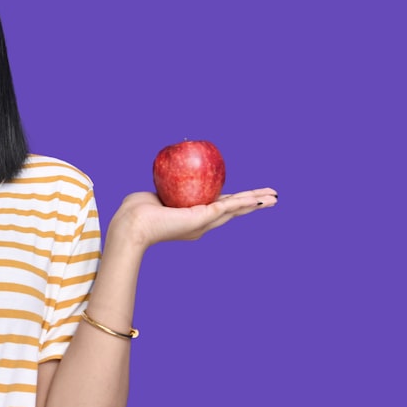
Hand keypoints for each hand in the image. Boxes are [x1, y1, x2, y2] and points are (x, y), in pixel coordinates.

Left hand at [107, 188, 277, 249]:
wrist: (132, 224)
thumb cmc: (136, 210)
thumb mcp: (154, 197)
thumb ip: (163, 191)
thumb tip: (162, 182)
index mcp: (192, 218)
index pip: (218, 206)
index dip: (234, 201)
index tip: (247, 196)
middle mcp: (201, 223)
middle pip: (233, 210)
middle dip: (254, 204)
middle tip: (273, 198)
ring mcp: (203, 222)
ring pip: (236, 209)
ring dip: (256, 203)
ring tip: (275, 198)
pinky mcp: (202, 218)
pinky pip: (228, 207)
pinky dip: (245, 203)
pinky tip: (260, 200)